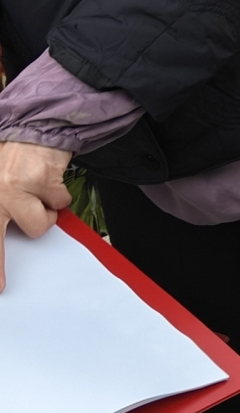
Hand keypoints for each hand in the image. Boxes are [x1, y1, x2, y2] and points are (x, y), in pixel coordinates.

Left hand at [0, 141, 72, 290]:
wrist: (36, 125)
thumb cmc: (14, 155)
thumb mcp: (1, 180)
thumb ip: (3, 205)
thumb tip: (10, 227)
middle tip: (0, 286)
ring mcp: (16, 188)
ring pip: (39, 225)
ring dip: (45, 213)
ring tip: (38, 193)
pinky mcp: (42, 182)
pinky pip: (60, 205)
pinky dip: (60, 196)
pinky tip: (50, 180)